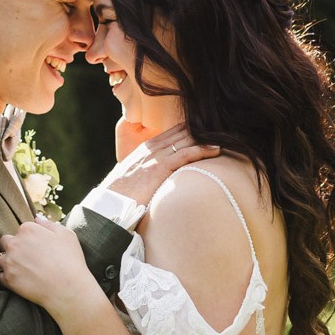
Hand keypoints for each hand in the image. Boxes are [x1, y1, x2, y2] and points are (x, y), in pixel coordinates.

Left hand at [0, 218, 101, 319]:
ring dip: (9, 262)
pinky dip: (8, 277)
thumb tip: (36, 218)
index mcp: (28, 230)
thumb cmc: (70, 260)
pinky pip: (1, 276)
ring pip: (0, 259)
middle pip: (4, 241)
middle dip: (13, 247)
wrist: (68, 289)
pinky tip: (21, 280)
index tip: (37, 247)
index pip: (21, 230)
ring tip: (24, 270)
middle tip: (27, 258)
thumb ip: (49, 224)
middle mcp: (15, 244)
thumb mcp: (66, 235)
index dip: (28, 238)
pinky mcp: (8, 279)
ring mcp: (9, 262)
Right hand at [100, 122, 219, 206]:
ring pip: (185, 140)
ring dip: (207, 137)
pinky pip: (184, 154)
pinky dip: (201, 150)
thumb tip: (160, 181)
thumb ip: (148, 174)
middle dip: (202, 130)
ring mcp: (155, 158)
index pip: (173, 132)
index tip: (210, 128)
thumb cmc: (120, 197)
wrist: (108, 206)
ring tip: (226, 135)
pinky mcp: (159, 169)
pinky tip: (215, 149)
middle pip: (181, 132)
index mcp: (145, 150)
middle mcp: (151, 149)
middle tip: (224, 128)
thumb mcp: (134, 179)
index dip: (192, 129)